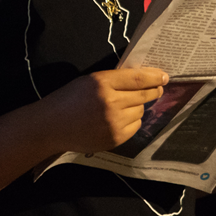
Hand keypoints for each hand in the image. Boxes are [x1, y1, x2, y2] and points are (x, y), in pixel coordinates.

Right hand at [41, 68, 167, 153]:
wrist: (52, 126)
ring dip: (138, 106)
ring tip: (126, 104)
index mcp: (102, 83)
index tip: (164, 76)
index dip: (155, 77)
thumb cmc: (69, 98)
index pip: (138, 79)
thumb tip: (143, 79)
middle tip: (157, 88)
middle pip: (144, 95)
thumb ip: (114, 79)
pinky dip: (132, 120)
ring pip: (141, 111)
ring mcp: (114, 123)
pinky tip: (120, 118)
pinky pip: (135, 126)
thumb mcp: (89, 80)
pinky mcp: (114, 139)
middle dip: (153, 91)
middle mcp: (111, 103)